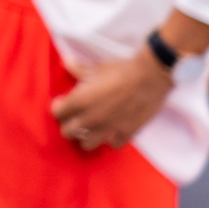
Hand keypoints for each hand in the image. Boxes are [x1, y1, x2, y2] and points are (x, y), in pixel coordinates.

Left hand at [52, 47, 176, 152]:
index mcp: (80, 100)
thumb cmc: (122, 69)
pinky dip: (112, 140)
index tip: (63, 103)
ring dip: (87, 137)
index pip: (57, 114)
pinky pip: (113, 145)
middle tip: (75, 118)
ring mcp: (109, 128)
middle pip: (67, 132)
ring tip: (91, 129)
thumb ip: (78, 69)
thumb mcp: (97, 68)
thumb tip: (66, 62)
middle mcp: (91, 117)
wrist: (151, 76)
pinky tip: (113, 132)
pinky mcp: (127, 133)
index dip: (59, 108)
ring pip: (87, 145)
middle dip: (69, 125)